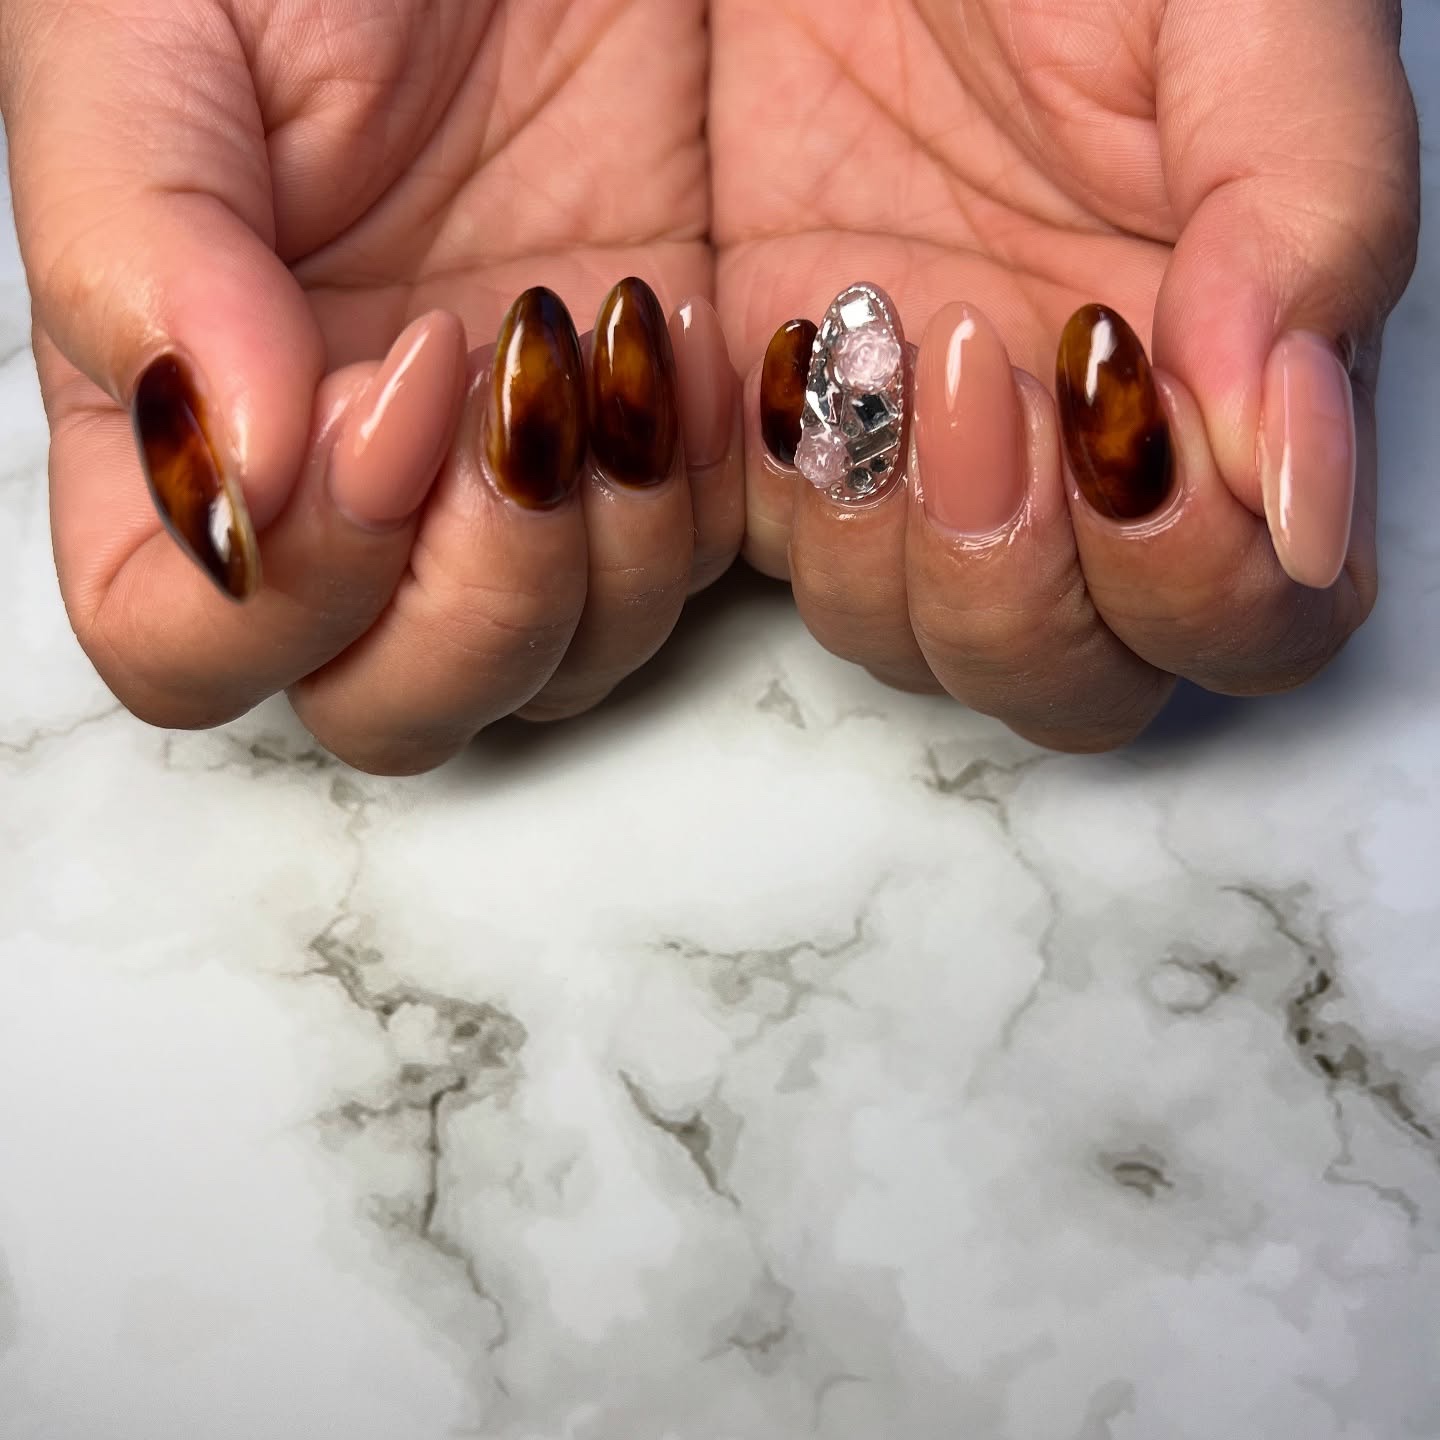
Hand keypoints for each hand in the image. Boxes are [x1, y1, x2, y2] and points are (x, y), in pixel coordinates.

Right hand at [0, 0, 739, 772]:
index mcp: (196, 422)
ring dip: (602, 551)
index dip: (293, 584)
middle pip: (393, 706)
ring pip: (556, 671)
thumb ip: (140, 259)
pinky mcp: (645, 450)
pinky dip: (697, 491)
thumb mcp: (151, 38)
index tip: (386, 389)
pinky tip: (678, 336)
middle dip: (472, 605)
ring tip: (606, 337)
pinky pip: (686, 573)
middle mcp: (356, 493)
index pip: (187, 649)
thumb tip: (235, 490)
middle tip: (511, 408)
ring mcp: (511, 485)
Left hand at [711, 0, 1419, 750]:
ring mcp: (920, 456)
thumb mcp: (1236, 12)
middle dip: (1015, 588)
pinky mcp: (786, 423)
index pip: (1253, 616)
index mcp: (1224, 385)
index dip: (1193, 579)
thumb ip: (1307, 226)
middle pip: (1071, 679)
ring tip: (850, 332)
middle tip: (971, 380)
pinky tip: (762, 341)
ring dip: (877, 541)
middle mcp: (1078, 460)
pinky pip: (764, 551)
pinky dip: (761, 481)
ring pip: (911, 642)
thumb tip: (1306, 496)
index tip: (1108, 387)